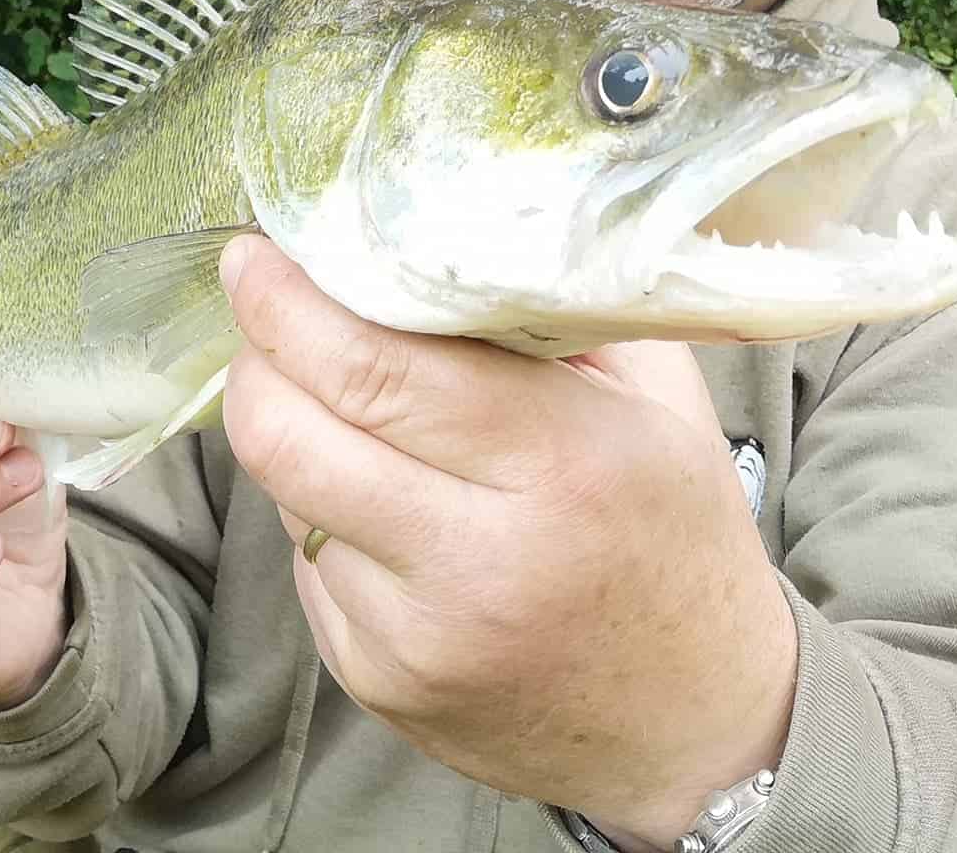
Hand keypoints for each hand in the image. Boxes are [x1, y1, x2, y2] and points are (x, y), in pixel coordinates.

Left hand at [219, 236, 796, 846]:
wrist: (700, 725)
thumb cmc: (676, 536)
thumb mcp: (654, 403)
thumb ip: (552, 313)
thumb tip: (427, 231)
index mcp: (564, 463)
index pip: (374, 367)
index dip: (287, 303)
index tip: (256, 255)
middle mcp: (480, 560)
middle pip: (290, 435)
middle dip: (255, 357)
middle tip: (263, 310)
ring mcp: (419, 637)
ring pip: (284, 497)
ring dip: (289, 435)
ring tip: (339, 406)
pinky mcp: (381, 686)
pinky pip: (306, 569)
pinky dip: (321, 519)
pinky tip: (381, 506)